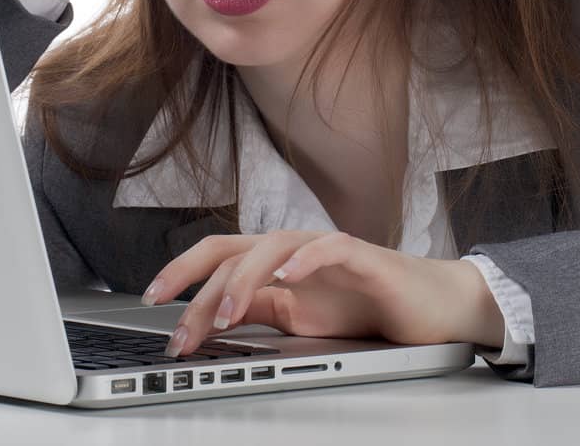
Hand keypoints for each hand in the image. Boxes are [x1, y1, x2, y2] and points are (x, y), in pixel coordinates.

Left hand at [140, 230, 506, 357]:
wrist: (427, 309)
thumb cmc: (364, 309)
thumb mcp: (296, 322)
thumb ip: (256, 315)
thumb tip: (206, 325)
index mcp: (274, 264)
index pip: (217, 256)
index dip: (181, 273)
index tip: (152, 301)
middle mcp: (293, 249)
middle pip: (233, 250)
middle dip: (198, 290)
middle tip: (180, 332)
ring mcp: (324, 249)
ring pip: (270, 246)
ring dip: (241, 280)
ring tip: (224, 315)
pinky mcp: (362, 255)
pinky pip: (329, 247)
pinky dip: (305, 259)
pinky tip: (287, 277)